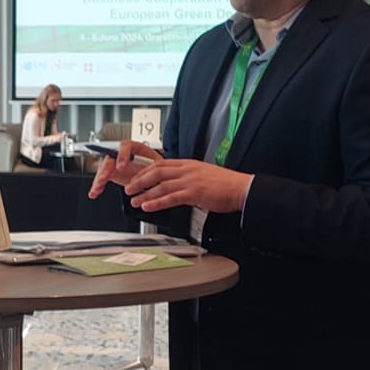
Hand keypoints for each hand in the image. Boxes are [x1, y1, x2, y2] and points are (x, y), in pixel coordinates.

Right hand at [87, 137, 163, 197]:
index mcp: (136, 148)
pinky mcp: (112, 173)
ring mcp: (116, 163)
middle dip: (105, 169)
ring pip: (104, 169)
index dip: (121, 156)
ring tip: (98, 188)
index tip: (120, 167)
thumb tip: (152, 174)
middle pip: (110, 158)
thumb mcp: (159, 166)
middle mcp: (124, 154)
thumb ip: (154, 168)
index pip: (126, 147)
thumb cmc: (159, 168)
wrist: (157, 175)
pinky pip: (102, 178)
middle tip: (103, 179)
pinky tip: (94, 192)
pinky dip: (98, 186)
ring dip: (99, 179)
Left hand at [123, 158, 251, 216]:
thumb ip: (187, 178)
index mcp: (188, 164)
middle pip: (156, 171)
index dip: (145, 171)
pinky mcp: (194, 193)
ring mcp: (190, 181)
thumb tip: (175, 185)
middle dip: (139, 180)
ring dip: (144, 193)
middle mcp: (187, 170)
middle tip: (128, 188)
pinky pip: (171, 197)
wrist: (241, 188)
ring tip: (134, 200)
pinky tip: (147, 206)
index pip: (161, 164)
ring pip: (161, 185)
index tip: (135, 178)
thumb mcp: (202, 175)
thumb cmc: (225, 184)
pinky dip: (156, 202)